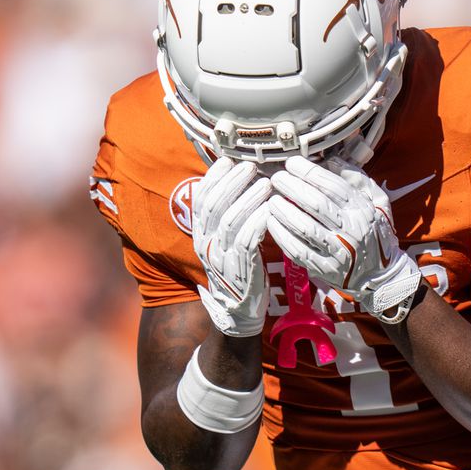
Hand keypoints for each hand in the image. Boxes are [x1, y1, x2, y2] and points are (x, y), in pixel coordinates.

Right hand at [193, 157, 271, 336]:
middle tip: (250, 167)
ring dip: (249, 199)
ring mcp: (221, 257)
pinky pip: (246, 241)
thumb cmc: (239, 266)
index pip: (200, 199)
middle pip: (214, 206)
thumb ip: (228, 214)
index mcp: (201, 233)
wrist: (238, 310)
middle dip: (232, 182)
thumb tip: (237, 178)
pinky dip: (258, 222)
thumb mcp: (225, 240)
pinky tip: (270, 210)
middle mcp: (206, 243)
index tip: (228, 159)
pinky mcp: (240, 270)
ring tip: (266, 184)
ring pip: (230, 221)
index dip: (213, 177)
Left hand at [266, 155, 422, 323]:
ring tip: (271, 199)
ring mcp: (338, 252)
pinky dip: (282, 235)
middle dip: (292, 187)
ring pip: (305, 228)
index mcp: (363, 210)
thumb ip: (357, 179)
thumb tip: (331, 159)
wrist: (381, 275)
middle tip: (276, 178)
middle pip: (316, 204)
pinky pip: (298, 251)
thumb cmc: (375, 232)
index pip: (333, 186)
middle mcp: (352, 230)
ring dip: (284, 211)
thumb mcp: (377, 202)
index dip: (309, 172)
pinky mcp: (325, 268)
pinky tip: (271, 222)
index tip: (292, 163)